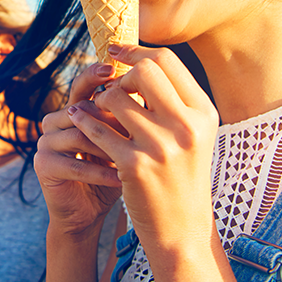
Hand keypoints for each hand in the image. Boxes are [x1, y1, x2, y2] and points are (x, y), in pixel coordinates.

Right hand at [34, 63, 124, 238]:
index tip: (118, 73)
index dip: (99, 77)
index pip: (85, 85)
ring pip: (78, 135)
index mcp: (74, 109)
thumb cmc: (113, 173)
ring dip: (108, 148)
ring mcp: (46, 141)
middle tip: (138, 129)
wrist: (88, 213)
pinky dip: (99, 173)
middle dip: (112, 119)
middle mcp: (56, 120)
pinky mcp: (42, 165)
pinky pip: (73, 165)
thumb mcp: (125, 142)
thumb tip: (159, 90)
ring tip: (133, 157)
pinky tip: (121, 180)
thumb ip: (133, 117)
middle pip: (82, 108)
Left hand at [67, 46, 220, 254]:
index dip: (136, 51)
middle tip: (112, 87)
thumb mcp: (192, 134)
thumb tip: (139, 59)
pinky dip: (84, 119)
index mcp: (203, 113)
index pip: (167, 60)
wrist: (182, 230)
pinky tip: (77, 118)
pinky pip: (98, 127)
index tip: (115, 51)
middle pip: (144, 70)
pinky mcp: (134, 165)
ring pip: (115, 96)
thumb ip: (172, 99)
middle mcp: (186, 126)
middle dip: (121, 74)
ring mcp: (160, 146)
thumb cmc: (182, 175)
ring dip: (100, 98)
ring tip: (97, 107)